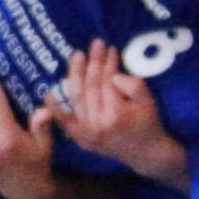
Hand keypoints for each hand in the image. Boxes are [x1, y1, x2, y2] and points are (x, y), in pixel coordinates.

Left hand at [56, 42, 186, 183]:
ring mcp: (85, 132)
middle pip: (90, 86)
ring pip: (76, 97)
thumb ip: (134, 86)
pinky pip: (63, 120)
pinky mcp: (79, 138)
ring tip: (77, 55)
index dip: (108, 63)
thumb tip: (114, 75)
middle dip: (93, 63)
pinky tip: (49, 91)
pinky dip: (54, 106)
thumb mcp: (149, 102)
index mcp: (115, 115)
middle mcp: (97, 124)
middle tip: (95, 44)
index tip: (110, 49)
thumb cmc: (148, 124)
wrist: (144, 154)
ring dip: (75, 74)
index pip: (107, 82)